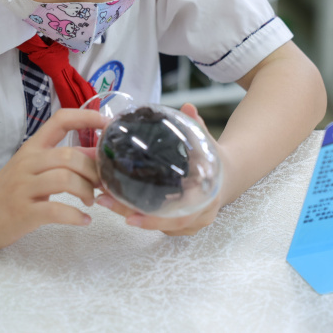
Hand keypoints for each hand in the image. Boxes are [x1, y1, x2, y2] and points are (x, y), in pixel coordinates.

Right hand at [0, 108, 106, 250]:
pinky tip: (84, 221)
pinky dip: (75, 216)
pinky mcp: (22, 212)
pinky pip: (55, 211)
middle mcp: (27, 163)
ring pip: (64, 179)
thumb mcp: (33, 169)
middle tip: (101, 184)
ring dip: (86, 191)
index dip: (85, 117)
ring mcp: (23, 188)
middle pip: (68, 156)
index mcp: (31, 148)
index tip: (107, 123)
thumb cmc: (8, 190)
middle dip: (92, 170)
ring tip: (90, 202)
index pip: (59, 121)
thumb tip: (98, 154)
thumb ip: (63, 161)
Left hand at [95, 103, 224, 235]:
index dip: (152, 220)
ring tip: (104, 199)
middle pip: (160, 224)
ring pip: (157, 225)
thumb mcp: (206, 142)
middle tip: (103, 201)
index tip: (130, 218)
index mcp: (205, 199)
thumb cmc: (215, 159)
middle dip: (130, 214)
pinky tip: (118, 201)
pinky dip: (140, 216)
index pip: (177, 218)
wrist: (229, 175)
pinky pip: (160, 224)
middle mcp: (198, 216)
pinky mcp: (182, 224)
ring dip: (130, 214)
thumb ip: (195, 125)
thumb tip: (188, 106)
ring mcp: (191, 223)